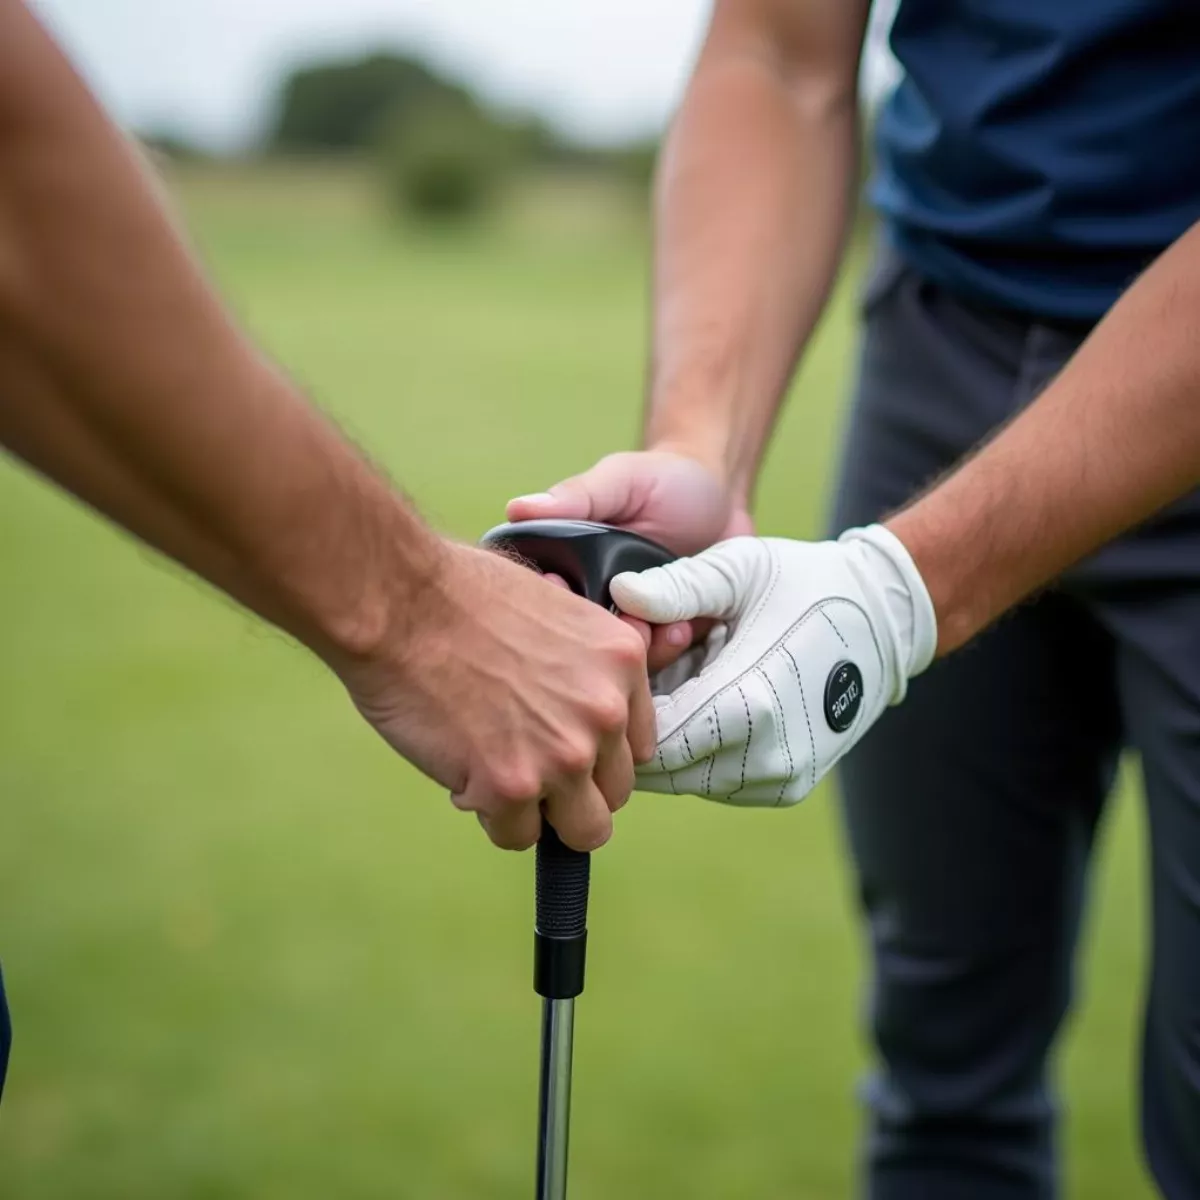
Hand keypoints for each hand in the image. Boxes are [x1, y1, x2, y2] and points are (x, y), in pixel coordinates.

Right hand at [337, 543, 655, 850]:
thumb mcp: (553, 606)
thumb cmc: (459, 593)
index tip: (566, 746)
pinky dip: (490, 816)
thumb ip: (582, 662)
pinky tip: (464, 775)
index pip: (636, 743)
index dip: (598, 751)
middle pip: (615, 792)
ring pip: (582, 829)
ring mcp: (564, 755)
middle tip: (527, 764)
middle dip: (574, 787)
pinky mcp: (513, 786)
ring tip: (500, 779)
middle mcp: (605, 712)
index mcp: (620, 662)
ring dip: (543, 814)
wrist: (399, 600)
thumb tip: (578, 699)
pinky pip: (517, 835)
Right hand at [507, 449, 752, 669]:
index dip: (548, 610)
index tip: (566, 593)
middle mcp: (587, 605)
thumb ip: (576, 496)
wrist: (723, 500)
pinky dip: (666, 653)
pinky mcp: (660, 643)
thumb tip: (518, 508)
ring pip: (613, 665)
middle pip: (576, 644)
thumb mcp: (620, 480)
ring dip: (638, 653)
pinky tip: (682, 628)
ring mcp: (624, 628)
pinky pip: (654, 666)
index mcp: (562, 567)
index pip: (539, 604)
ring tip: (664, 626)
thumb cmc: (664, 480)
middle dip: (597, 642)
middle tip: (628, 621)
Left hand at [610, 528, 936, 804]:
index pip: (651, 739)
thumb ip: (678, 586)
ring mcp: (778, 778)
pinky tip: (714, 704)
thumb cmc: (805, 584)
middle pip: (663, 766)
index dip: (627, 706)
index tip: (628, 668)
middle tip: (660, 672)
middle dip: (647, 724)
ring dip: (674, 739)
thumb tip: (621, 594)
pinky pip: (716, 781)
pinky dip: (702, 750)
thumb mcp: (741, 569)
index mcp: (749, 703)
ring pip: (686, 778)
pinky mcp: (786, 788)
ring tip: (691, 683)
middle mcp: (766, 757)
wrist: (882, 619)